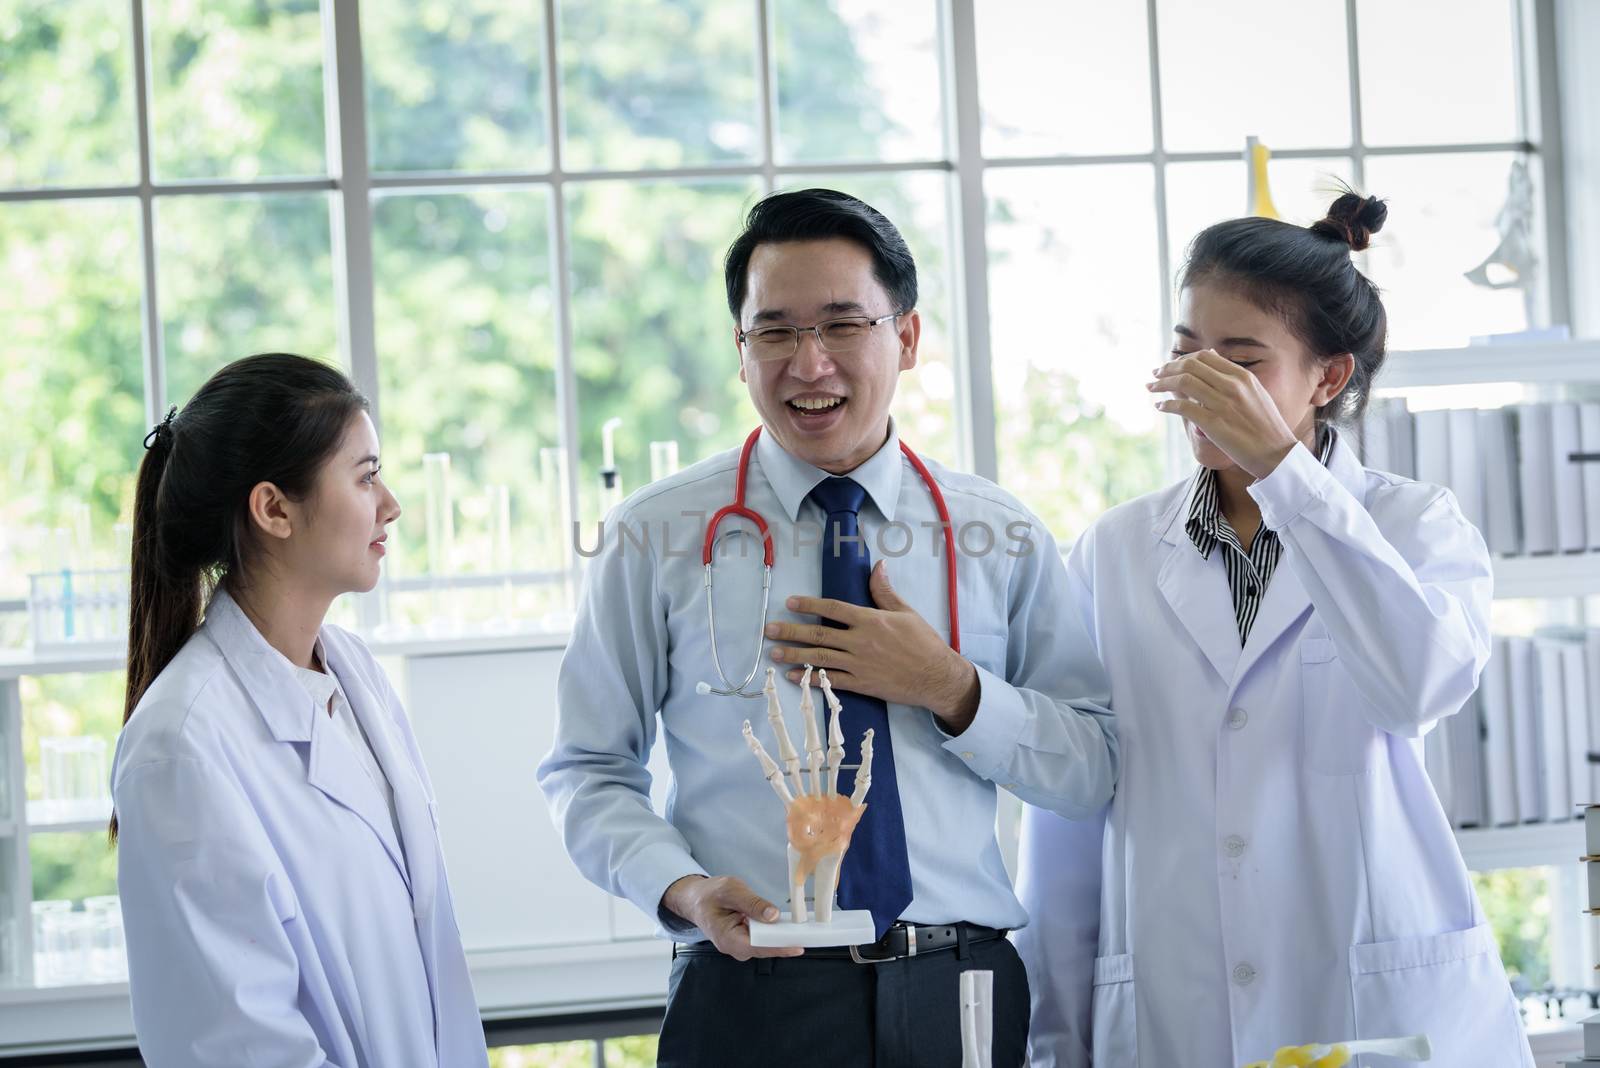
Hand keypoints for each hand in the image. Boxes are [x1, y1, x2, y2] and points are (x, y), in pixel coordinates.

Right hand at [661, 875, 803, 960]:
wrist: (695, 899)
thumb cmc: (710, 894)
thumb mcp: (731, 891)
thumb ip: (752, 903)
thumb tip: (774, 915)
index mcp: (728, 939)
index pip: (759, 947)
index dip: (780, 947)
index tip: (799, 946)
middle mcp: (735, 948)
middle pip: (766, 949)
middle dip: (786, 942)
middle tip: (809, 936)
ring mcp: (740, 946)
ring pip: (766, 946)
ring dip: (782, 938)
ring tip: (803, 931)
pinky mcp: (745, 941)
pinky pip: (764, 940)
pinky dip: (775, 934)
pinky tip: (789, 928)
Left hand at [765, 562, 980, 732]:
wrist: (936, 676)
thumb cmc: (923, 643)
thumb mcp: (906, 612)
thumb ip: (885, 591)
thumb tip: (878, 566)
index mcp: (870, 620)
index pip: (833, 608)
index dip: (809, 604)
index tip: (790, 602)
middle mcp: (860, 641)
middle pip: (818, 634)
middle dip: (791, 631)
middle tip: (769, 630)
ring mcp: (859, 664)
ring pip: (819, 658)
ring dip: (794, 655)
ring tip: (774, 652)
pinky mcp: (861, 684)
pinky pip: (830, 680)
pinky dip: (810, 678)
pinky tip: (793, 676)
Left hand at [1147, 349, 1301, 478]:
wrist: (1277, 453)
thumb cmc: (1265, 426)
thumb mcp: (1255, 393)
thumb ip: (1233, 376)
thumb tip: (1211, 356)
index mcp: (1242, 376)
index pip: (1204, 357)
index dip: (1182, 359)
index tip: (1170, 366)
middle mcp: (1232, 386)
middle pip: (1190, 366)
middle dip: (1167, 368)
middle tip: (1155, 374)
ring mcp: (1223, 404)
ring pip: (1183, 383)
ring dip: (1162, 384)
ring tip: (1151, 388)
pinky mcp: (1214, 424)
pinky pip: (1184, 407)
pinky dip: (1168, 405)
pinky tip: (1160, 407)